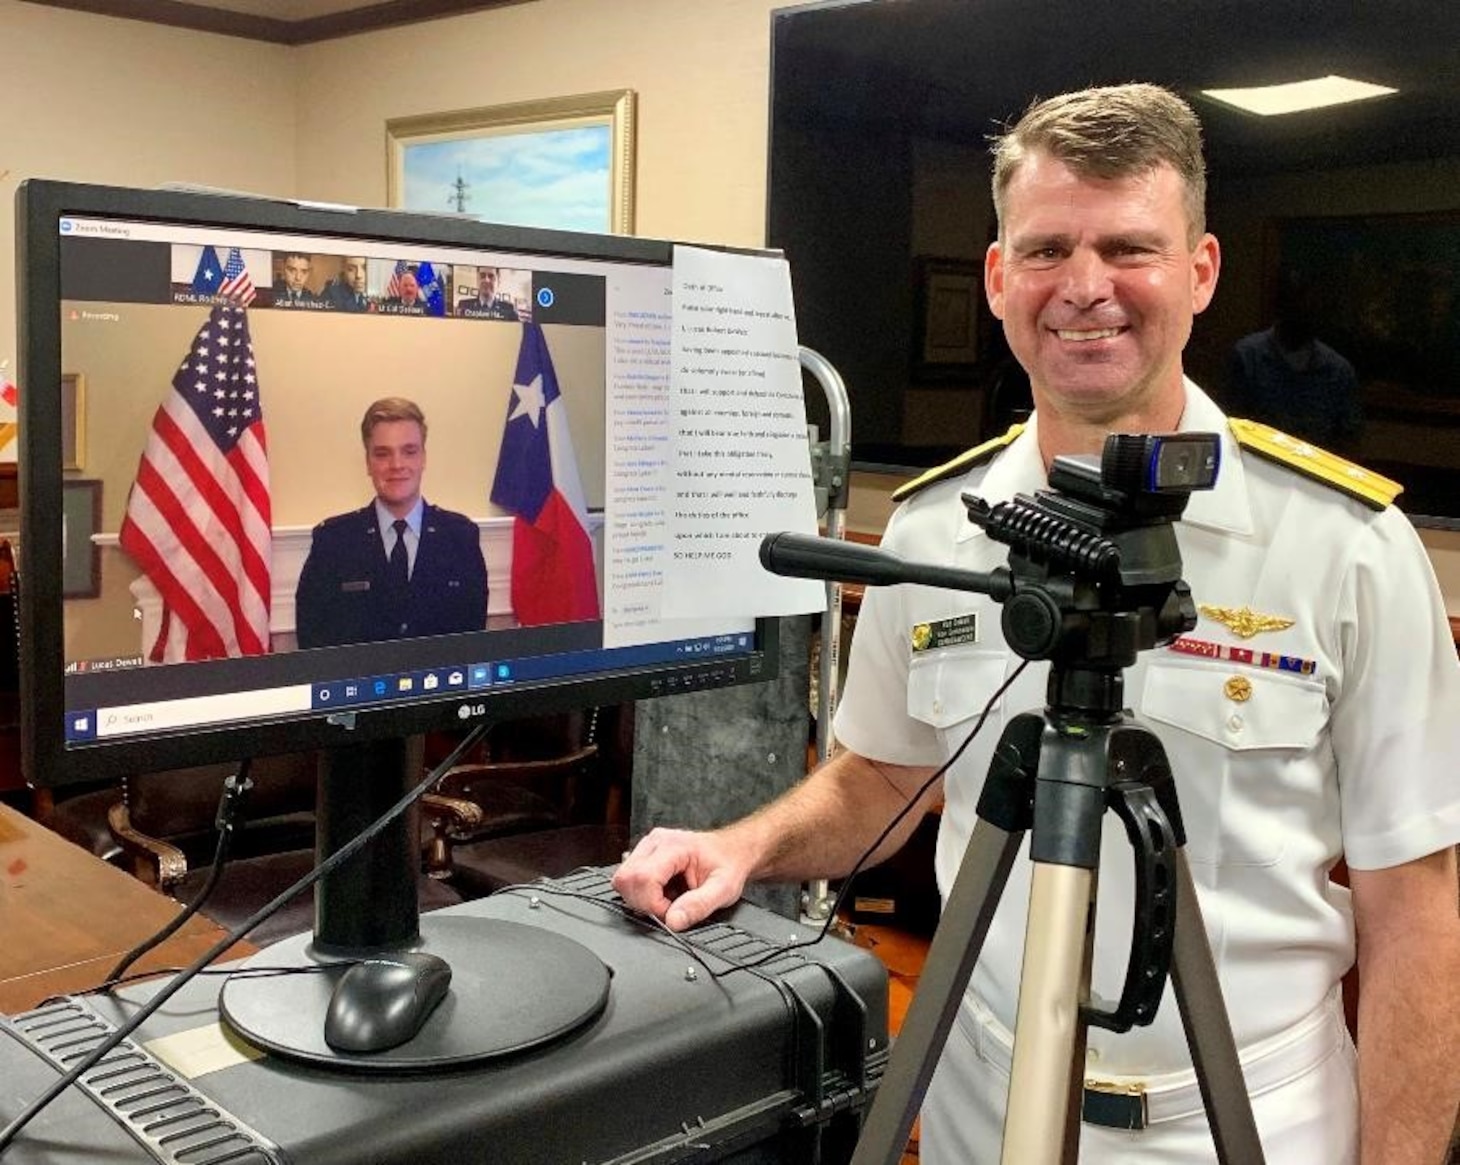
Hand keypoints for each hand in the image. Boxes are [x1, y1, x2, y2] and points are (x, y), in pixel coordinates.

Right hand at [612, 827, 749, 931]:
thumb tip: (673, 921)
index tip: (672, 912)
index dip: (653, 904)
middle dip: (643, 903)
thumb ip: (699, 906)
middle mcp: (655, 842)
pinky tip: (662, 892)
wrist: (732, 851)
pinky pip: (628, 879)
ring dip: (641, 899)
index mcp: (674, 846)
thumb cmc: (728, 864)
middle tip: (669, 908)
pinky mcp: (643, 855)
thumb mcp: (724, 889)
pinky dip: (641, 893)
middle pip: (626, 879)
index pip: (643, 877)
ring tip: (667, 899)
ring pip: (623, 880)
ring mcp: (647, 847)